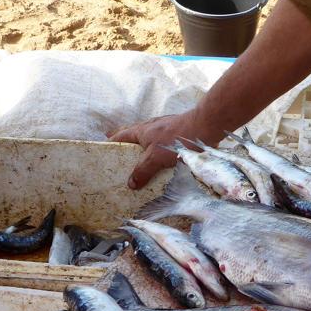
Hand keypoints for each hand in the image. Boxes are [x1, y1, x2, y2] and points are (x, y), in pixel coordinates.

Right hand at [107, 111, 222, 189]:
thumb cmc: (178, 140)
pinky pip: (163, 142)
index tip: (104, 144)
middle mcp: (153, 127)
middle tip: (117, 146)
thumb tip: (130, 183)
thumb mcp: (156, 157)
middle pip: (134, 132)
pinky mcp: (178, 134)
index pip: (122, 135)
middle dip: (124, 139)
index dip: (112, 140)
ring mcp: (166, 129)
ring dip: (142, 145)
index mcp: (143, 130)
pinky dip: (158, 149)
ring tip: (139, 155)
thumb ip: (143, 170)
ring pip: (149, 137)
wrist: (205, 128)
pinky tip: (162, 157)